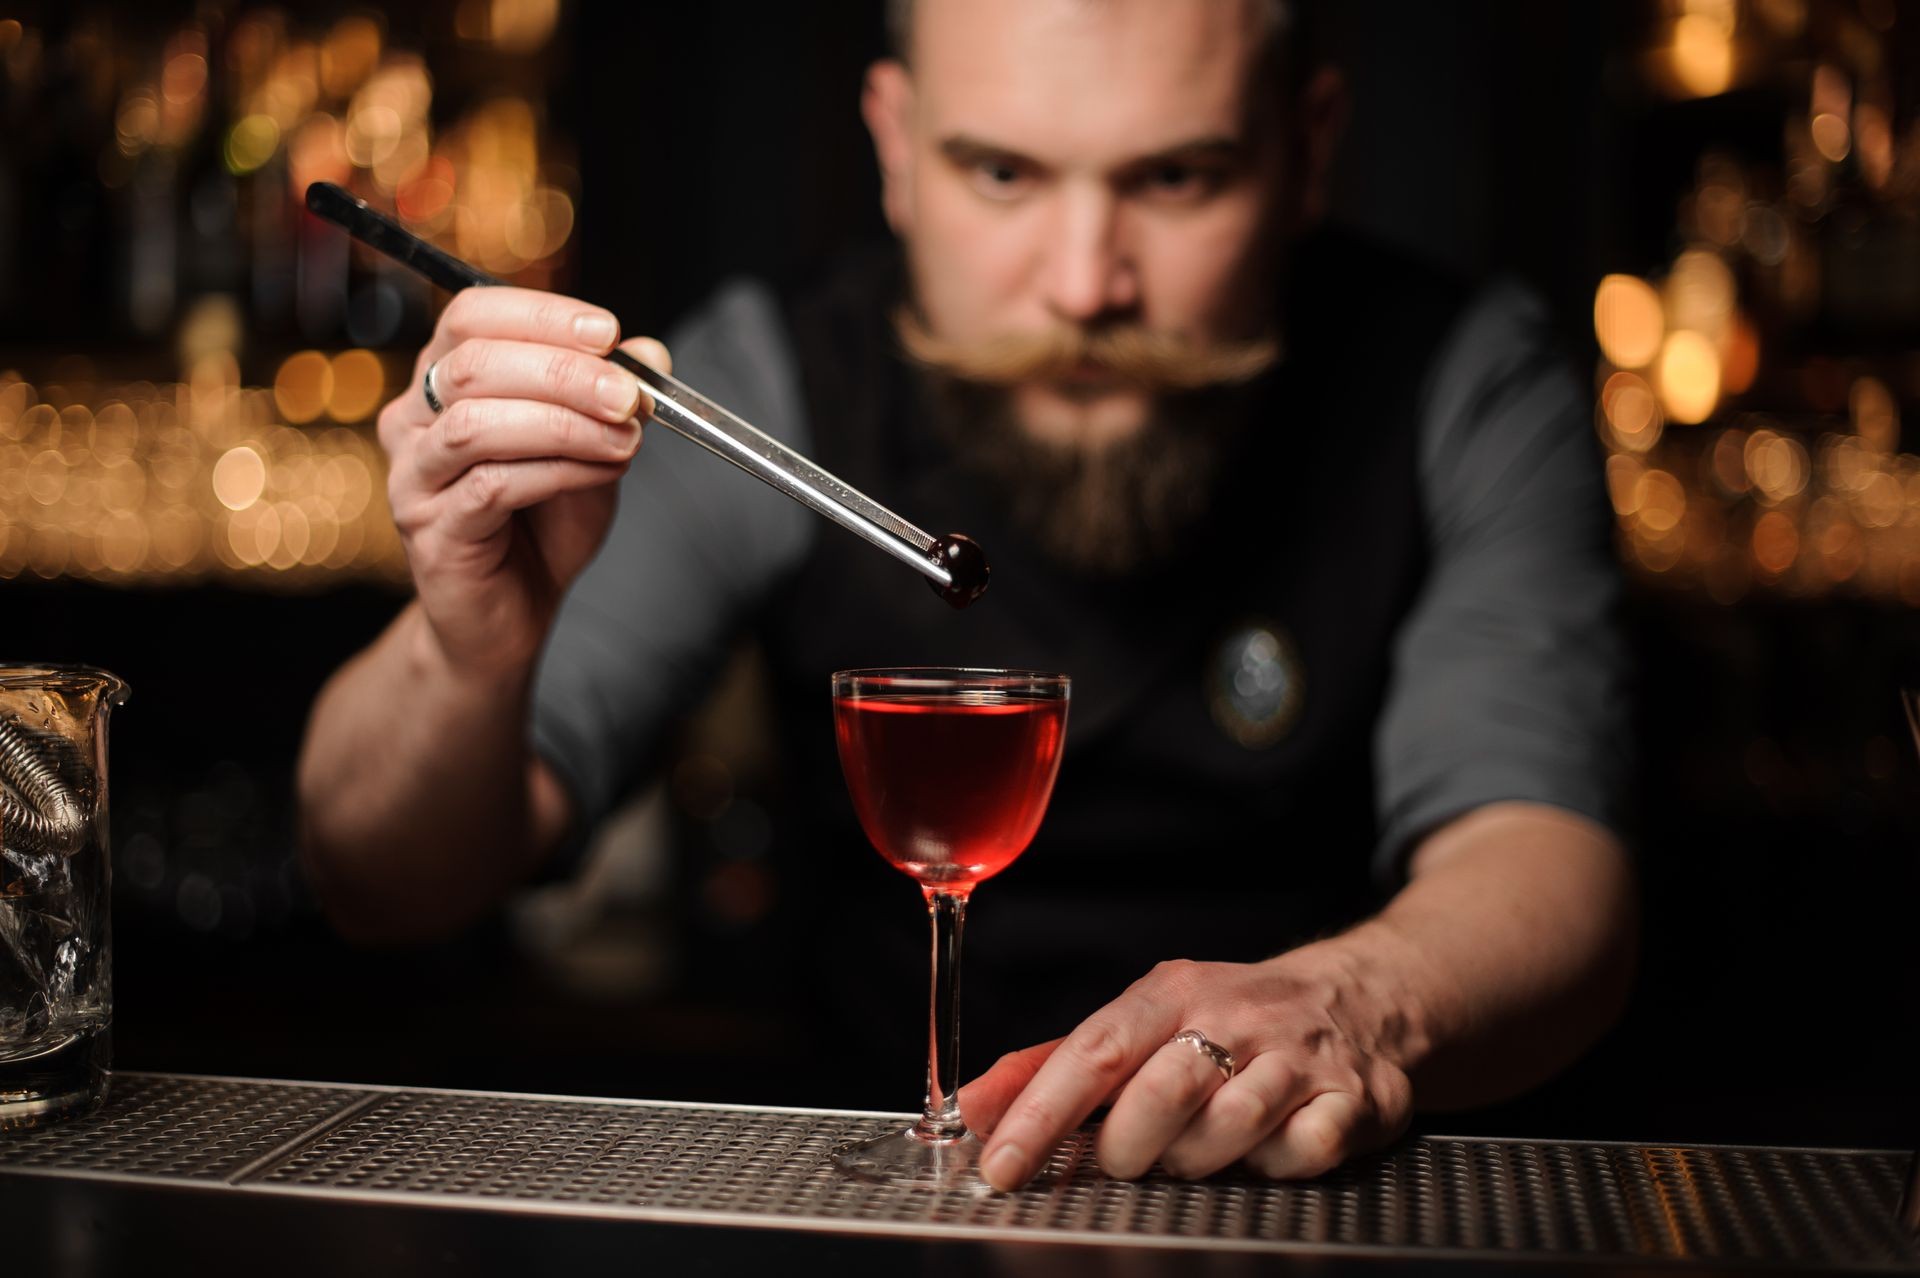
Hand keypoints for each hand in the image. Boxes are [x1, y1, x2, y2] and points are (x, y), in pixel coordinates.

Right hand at [379, 287, 669, 676]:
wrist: (513, 614)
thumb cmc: (543, 524)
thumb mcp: (590, 446)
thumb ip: (611, 398)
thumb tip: (651, 352)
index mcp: (442, 381)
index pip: (472, 316)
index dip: (540, 315)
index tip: (607, 332)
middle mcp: (412, 421)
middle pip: (472, 364)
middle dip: (562, 371)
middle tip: (629, 395)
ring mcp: (413, 477)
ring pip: (474, 424)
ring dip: (563, 424)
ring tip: (624, 440)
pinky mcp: (431, 531)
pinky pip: (492, 486)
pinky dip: (558, 472)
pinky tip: (603, 475)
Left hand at [958, 952, 1415, 1191]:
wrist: (1359, 1001)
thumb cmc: (1229, 1021)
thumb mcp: (1142, 1023)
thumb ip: (1055, 1067)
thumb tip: (974, 1107)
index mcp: (1171, 993)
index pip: (1093, 1052)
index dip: (1041, 1114)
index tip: (1003, 1165)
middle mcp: (1235, 1014)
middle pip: (1158, 1093)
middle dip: (1127, 1146)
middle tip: (1129, 1156)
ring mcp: (1298, 1056)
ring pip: (1228, 1127)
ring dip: (1200, 1158)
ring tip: (1199, 1148)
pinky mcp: (1352, 1099)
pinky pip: (1300, 1152)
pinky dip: (1275, 1164)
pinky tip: (1270, 1147)